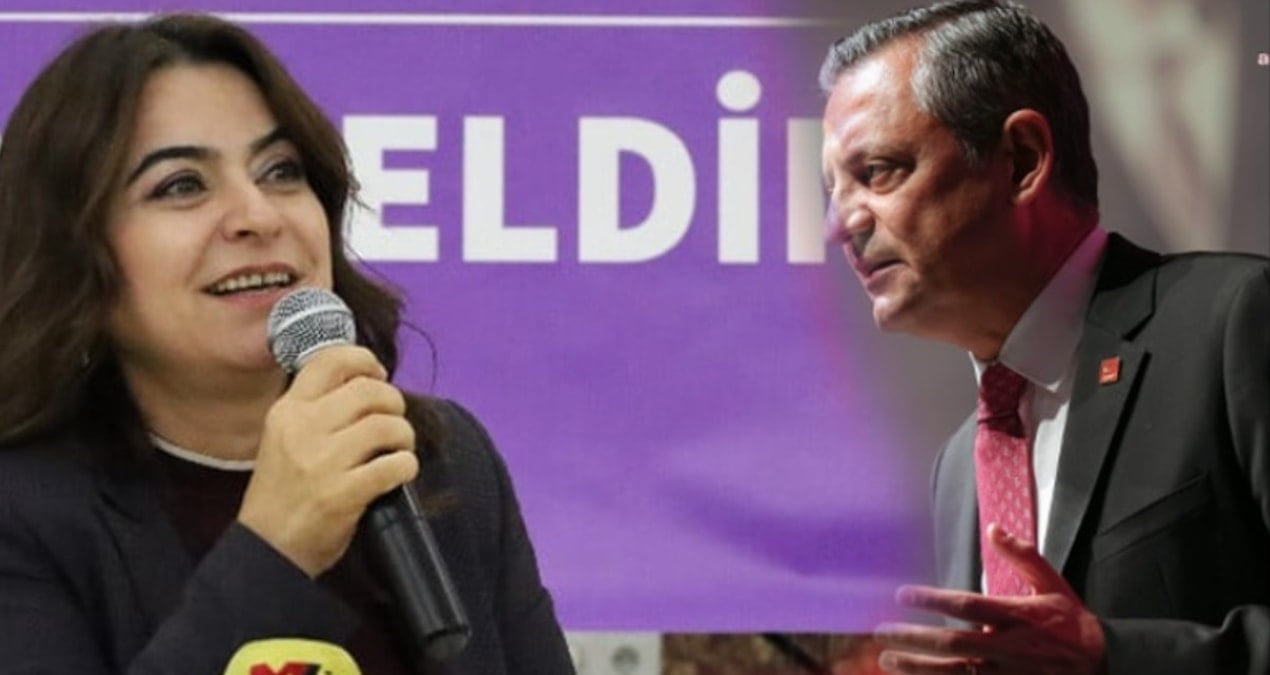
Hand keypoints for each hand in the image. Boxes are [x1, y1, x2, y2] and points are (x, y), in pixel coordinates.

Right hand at [238, 345, 417, 576]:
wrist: (266, 549)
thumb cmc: (281, 493)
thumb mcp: (283, 438)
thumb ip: (316, 409)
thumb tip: (367, 382)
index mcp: (288, 410)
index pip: (331, 359)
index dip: (365, 361)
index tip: (378, 376)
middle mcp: (304, 428)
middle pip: (369, 390)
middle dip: (394, 403)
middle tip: (393, 423)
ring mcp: (324, 461)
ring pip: (388, 425)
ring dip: (404, 437)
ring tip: (397, 450)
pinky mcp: (345, 493)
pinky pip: (396, 464)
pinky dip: (406, 467)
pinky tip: (397, 474)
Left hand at [874, 524, 1105, 674]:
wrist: (1103, 664)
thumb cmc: (1071, 623)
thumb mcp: (1052, 583)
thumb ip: (1021, 555)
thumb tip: (993, 528)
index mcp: (1016, 616)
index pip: (966, 605)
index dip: (931, 600)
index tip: (903, 595)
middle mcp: (1007, 647)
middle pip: (951, 643)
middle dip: (913, 639)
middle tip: (882, 632)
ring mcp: (1007, 674)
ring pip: (954, 673)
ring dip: (917, 668)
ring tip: (889, 659)